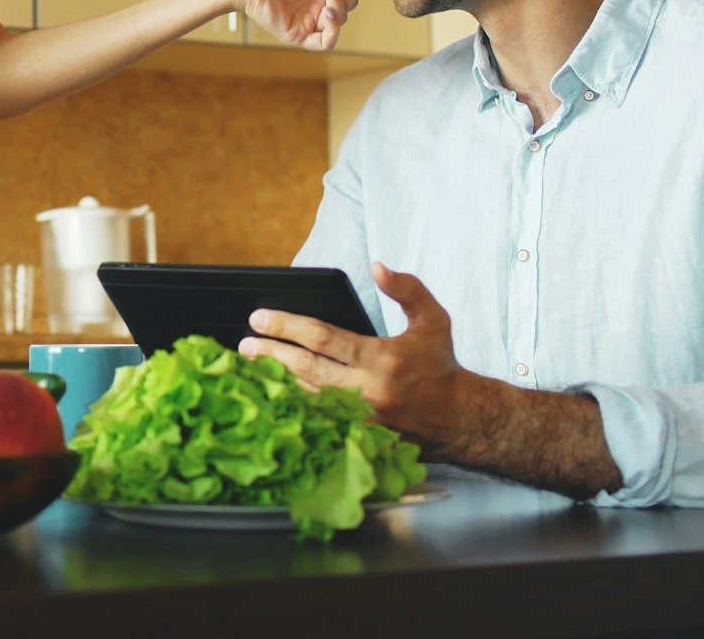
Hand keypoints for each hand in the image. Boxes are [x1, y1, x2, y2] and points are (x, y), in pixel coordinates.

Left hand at [237, 263, 474, 456]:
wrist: (459, 419)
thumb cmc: (440, 364)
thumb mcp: (434, 319)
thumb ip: (407, 289)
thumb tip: (377, 266)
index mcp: (382, 359)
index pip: (323, 338)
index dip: (287, 326)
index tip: (258, 318)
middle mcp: (368, 391)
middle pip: (306, 368)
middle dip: (270, 354)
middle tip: (244, 344)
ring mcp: (361, 419)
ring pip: (306, 396)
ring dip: (273, 381)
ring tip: (248, 365)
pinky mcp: (358, 437)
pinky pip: (316, 419)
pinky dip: (291, 406)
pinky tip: (270, 396)